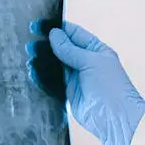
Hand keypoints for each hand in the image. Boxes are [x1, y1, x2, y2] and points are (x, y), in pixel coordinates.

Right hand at [27, 22, 144, 144]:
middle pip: (62, 49)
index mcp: (95, 50)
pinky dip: (42, 76)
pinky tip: (33, 71)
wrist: (114, 119)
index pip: (74, 33)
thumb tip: (54, 34)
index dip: (57, 28)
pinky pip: (52, 82)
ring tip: (29, 55)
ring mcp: (77, 78)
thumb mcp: (91, 62)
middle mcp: (85, 62)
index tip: (39, 25)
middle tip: (31, 42)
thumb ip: (70, 49)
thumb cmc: (111, 87)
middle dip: (47, 44)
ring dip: (42, 60)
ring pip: (55, 65)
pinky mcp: (68, 93)